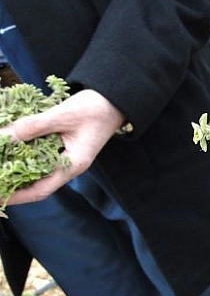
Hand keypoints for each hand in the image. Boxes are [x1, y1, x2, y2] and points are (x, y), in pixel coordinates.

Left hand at [1, 89, 124, 203]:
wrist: (113, 100)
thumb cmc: (95, 108)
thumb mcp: (63, 114)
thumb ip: (34, 125)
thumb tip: (4, 136)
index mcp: (74, 164)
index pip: (42, 189)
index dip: (17, 196)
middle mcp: (69, 165)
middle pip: (36, 183)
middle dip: (12, 183)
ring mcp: (65, 156)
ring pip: (36, 169)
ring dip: (15, 167)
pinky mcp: (62, 146)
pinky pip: (39, 155)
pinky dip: (23, 153)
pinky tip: (9, 146)